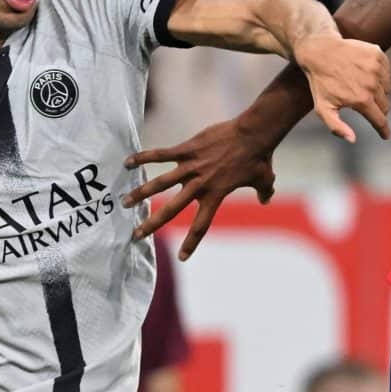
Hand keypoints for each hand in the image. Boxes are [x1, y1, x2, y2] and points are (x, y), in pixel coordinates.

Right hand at [123, 118, 277, 260]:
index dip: (192, 242)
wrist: (253, 133)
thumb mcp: (265, 180)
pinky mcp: (187, 149)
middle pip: (172, 209)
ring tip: (124, 202)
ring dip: (141, 193)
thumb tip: (266, 199)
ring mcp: (191, 166)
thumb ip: (263, 193)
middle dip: (153, 223)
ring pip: (160, 183)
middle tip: (136, 234)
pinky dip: (144, 157)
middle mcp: (200, 184)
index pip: (201, 225)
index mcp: (216, 196)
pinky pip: (161, 154)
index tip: (182, 258)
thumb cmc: (259, 157)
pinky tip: (127, 162)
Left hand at [291, 33, 390, 142]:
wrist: (320, 51)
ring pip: (388, 89)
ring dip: (380, 92)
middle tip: (365, 104)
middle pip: (385, 105)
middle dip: (378, 109)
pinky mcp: (378, 55)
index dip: (384, 130)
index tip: (386, 136)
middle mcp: (372, 84)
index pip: (380, 120)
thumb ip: (336, 127)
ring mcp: (377, 68)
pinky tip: (366, 74)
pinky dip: (381, 76)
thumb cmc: (320, 82)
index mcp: (362, 100)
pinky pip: (387, 72)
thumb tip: (353, 140)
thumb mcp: (323, 108)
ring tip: (363, 86)